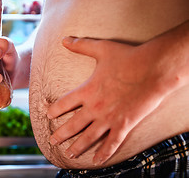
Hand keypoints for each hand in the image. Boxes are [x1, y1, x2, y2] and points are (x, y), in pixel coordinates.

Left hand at [47, 36, 167, 165]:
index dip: (54, 110)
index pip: (63, 103)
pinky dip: (104, 153)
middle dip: (61, 134)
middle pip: (72, 125)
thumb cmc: (127, 57)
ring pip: (89, 137)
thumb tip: (64, 39)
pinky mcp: (124, 125)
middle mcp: (94, 107)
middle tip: (52, 141)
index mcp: (86, 90)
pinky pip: (112, 143)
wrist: (153, 69)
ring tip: (69, 154)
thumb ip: (80, 45)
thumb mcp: (101, 49)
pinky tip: (97, 161)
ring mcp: (109, 118)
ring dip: (77, 147)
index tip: (48, 115)